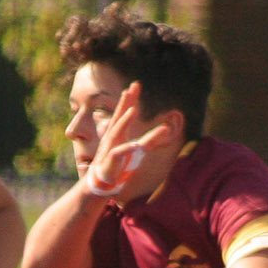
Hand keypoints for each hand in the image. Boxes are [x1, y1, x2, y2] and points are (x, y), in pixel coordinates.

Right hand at [83, 84, 174, 201]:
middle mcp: (112, 137)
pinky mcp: (111, 161)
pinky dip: (127, 148)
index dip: (129, 98)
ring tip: (133, 109)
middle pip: (119, 116)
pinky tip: (136, 144)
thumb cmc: (119, 163)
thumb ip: (151, 139)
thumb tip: (166, 128)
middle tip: (132, 87)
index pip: (123, 112)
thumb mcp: (138, 150)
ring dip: (125, 121)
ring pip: (117, 131)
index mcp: (118, 132)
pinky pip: (119, 153)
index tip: (135, 85)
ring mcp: (110, 148)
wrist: (100, 183)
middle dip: (126, 102)